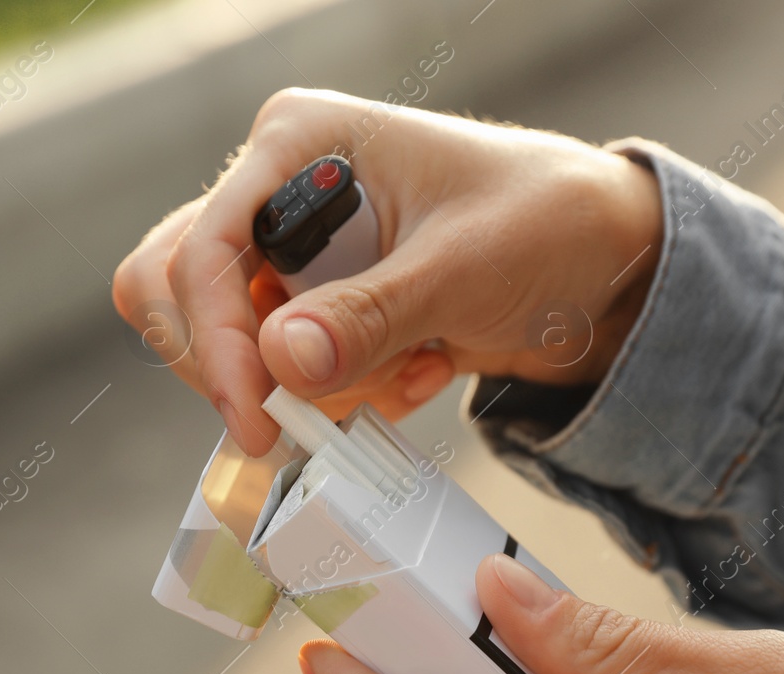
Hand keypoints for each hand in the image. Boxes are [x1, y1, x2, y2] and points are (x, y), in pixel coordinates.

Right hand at [112, 88, 662, 455]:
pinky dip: (341, 394)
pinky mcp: (315, 302)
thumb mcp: (464, 268)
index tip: (255, 421)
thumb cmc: (548, 224)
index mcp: (302, 143)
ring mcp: (293, 249)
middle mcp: (280, 188)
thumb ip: (371, 314)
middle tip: (305, 419)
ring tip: (404, 373)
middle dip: (244, 368)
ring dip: (308, 386)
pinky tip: (418, 372)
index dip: (216, 343)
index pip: (204, 248)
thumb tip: (279, 362)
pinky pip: (283, 369)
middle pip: (180, 292)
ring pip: (228, 340)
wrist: (604, 264)